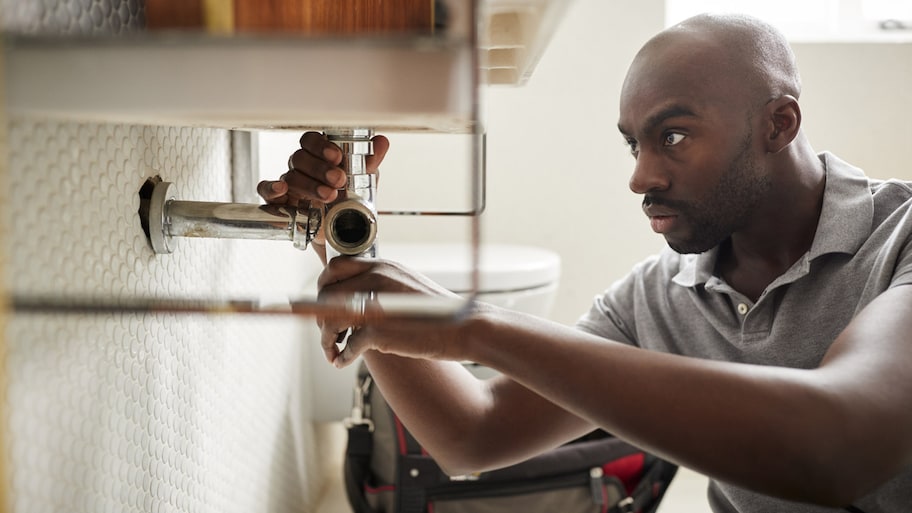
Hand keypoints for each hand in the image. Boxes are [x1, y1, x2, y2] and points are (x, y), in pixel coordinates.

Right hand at [256, 131, 389, 246]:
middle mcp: (302, 167)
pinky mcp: (280, 202)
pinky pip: (266, 190)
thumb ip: (370, 162)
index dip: (321, 146)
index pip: (311, 140)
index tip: (337, 156)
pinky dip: (271, 188)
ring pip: (290, 175)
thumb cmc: (348, 200)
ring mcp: (290, 184)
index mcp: (319, 156)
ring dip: (310, 185)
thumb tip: (381, 142)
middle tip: (338, 180)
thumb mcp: (363, 181)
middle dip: (320, 168)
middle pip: (300, 157)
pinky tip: (282, 189)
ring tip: (329, 196)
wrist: (342, 232)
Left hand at [316, 256, 471, 366]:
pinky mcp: (379, 330)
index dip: (323, 287)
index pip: (335, 267)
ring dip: (326, 339)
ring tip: (333, 351)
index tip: (324, 304)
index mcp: (383, 266)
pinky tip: (342, 362)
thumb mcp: (408, 285)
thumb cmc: (440, 312)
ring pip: (330, 318)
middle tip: (330, 333)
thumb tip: (357, 296)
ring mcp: (376, 303)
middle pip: (326, 293)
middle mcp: (376, 279)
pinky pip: (348, 344)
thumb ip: (383, 285)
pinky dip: (341, 355)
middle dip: (320, 316)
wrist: (466, 327)